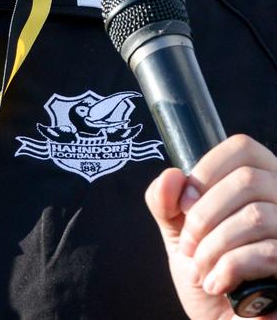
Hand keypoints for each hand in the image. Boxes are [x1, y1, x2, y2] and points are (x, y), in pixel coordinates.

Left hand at [145, 135, 276, 319]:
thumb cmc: (204, 272)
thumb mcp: (177, 230)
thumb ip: (165, 200)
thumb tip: (172, 177)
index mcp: (260, 180)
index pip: (242, 148)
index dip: (207, 170)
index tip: (186, 202)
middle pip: (247, 180)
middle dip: (204, 216)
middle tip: (189, 246)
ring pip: (255, 217)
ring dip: (213, 247)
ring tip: (201, 269)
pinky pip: (266, 253)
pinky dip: (228, 269)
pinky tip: (217, 283)